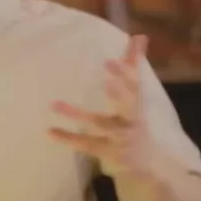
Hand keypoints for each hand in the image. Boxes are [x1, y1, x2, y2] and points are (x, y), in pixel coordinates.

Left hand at [49, 34, 154, 175]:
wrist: (152, 164)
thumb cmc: (137, 120)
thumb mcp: (136, 96)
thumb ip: (134, 66)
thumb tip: (139, 36)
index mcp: (138, 104)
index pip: (134, 86)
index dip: (125, 74)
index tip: (111, 60)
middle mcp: (132, 120)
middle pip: (126, 103)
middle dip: (119, 87)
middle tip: (105, 67)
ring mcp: (120, 138)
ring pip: (100, 124)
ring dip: (77, 114)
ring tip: (54, 104)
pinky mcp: (107, 152)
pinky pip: (86, 144)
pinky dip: (68, 138)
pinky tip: (49, 131)